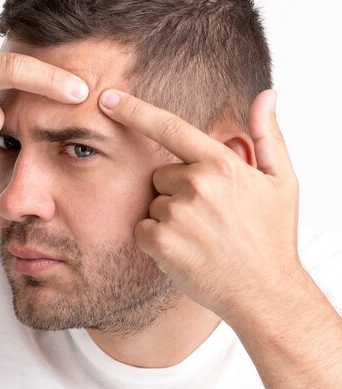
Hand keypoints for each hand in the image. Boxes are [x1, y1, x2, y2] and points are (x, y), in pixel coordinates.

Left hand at [98, 88, 300, 319]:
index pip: (170, 126)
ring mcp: (177, 213)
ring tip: (201, 236)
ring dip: (168, 217)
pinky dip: (156, 240)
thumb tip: (267, 95)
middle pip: (161, 175)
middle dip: (177, 190)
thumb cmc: (272, 238)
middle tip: (208, 217)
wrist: (264, 293)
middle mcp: (197, 184)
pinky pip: (142, 229)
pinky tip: (185, 250)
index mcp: (222, 164)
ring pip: (153, 203)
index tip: (107, 98)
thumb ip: (268, 136)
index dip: (134, 110)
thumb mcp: (281, 182)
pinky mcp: (161, 241)